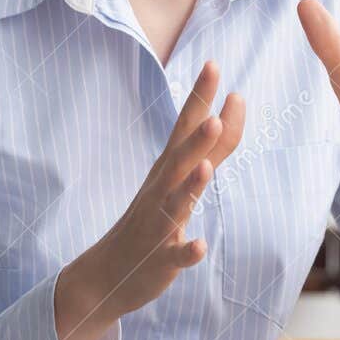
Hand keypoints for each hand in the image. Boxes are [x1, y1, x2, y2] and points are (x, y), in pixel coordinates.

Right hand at [54, 61, 244, 339]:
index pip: (184, 127)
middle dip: (197, 139)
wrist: (107, 275)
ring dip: (190, 186)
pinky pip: (174, 256)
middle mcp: (159, 192)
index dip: (199, 98)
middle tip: (215, 113)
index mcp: (166, 171)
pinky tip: (198, 246)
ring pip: (174, 204)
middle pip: (179, 161)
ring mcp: (156, 226)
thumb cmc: (150, 221)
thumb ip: (213, 148)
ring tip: (206, 168)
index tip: (214, 64)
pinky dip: (186, 252)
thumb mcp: (181, 180)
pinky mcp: (158, 260)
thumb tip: (232, 107)